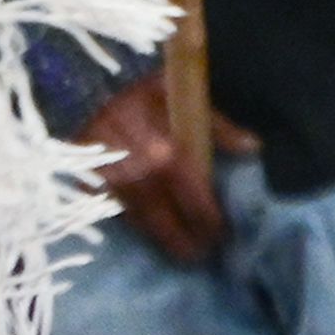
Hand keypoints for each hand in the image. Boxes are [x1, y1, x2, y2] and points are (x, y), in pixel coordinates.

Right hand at [80, 74, 228, 264]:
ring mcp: (109, 184)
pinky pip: (111, 211)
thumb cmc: (137, 85)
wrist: (80, 77)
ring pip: (138, 223)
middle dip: (185, 244)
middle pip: (166, 224)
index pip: (197, 206)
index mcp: (169, 157)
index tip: (222, 237)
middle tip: (200, 257)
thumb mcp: (183, 96)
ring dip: (159, 239)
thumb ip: (219, 128)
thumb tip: (254, 148)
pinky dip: (128, 222)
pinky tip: (142, 229)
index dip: (211, 225)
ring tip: (178, 251)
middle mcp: (139, 177)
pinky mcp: (86, 183)